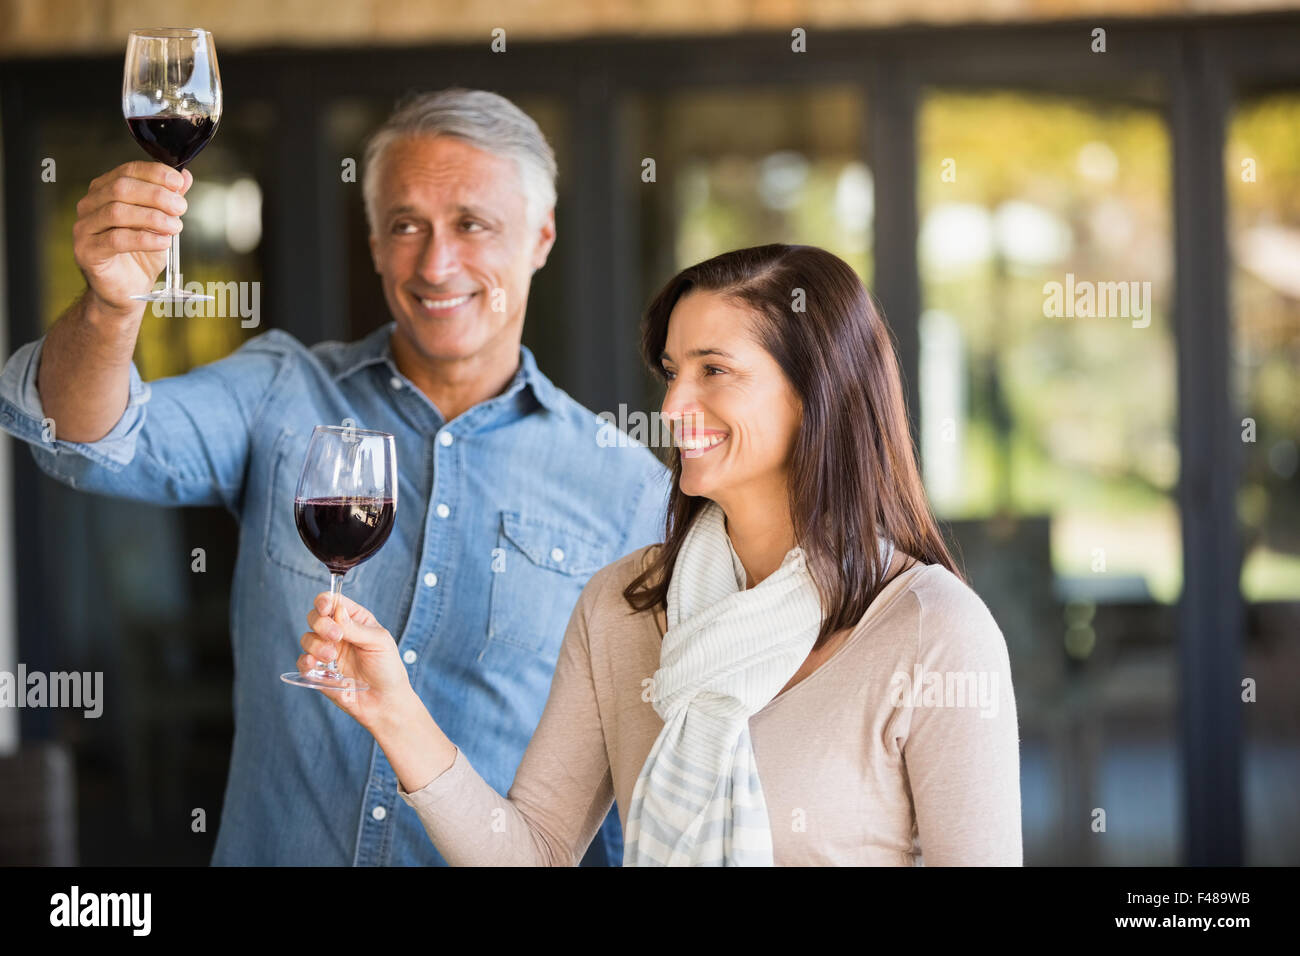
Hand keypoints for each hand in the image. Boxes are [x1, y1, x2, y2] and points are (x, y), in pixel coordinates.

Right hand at [72, 161, 191, 316]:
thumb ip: (169, 199)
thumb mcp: (161, 223)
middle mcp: (90, 205)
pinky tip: (163, 242)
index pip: (127, 171)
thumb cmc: (141, 254)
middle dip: (156, 195)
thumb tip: (185, 176)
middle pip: (121, 188)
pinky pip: (116, 239)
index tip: (179, 183)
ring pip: (117, 212)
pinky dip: (144, 239)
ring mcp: (84, 227)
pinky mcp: (86, 251)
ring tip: (175, 227)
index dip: (155, 173)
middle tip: (181, 207)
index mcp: (105, 191)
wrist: (128, 289)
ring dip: (152, 217)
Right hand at [299, 591, 411, 727]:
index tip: (325, 608)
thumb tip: (337, 611)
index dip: (324, 601)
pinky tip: (316, 665)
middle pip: (315, 617)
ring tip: (332, 657)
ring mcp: (327, 652)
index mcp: (354, 620)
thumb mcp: (379, 642)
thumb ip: (356, 627)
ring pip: (307, 638)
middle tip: (336, 637)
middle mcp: (338, 633)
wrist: (385, 701)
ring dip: (316, 645)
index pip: (332, 601)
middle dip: (321, 624)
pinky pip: (303, 662)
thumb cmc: (388, 668)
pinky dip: (306, 661)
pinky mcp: (320, 672)